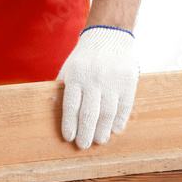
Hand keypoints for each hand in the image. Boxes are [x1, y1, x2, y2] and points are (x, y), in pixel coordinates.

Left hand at [57, 26, 139, 149]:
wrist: (109, 36)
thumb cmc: (85, 57)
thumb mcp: (70, 68)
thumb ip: (63, 87)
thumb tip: (54, 110)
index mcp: (76, 75)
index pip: (71, 106)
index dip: (70, 125)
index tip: (69, 138)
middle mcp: (94, 78)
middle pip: (89, 114)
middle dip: (86, 133)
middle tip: (83, 145)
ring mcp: (112, 80)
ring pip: (107, 113)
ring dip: (102, 131)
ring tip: (99, 140)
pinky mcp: (128, 81)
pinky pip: (124, 107)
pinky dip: (119, 121)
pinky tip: (114, 129)